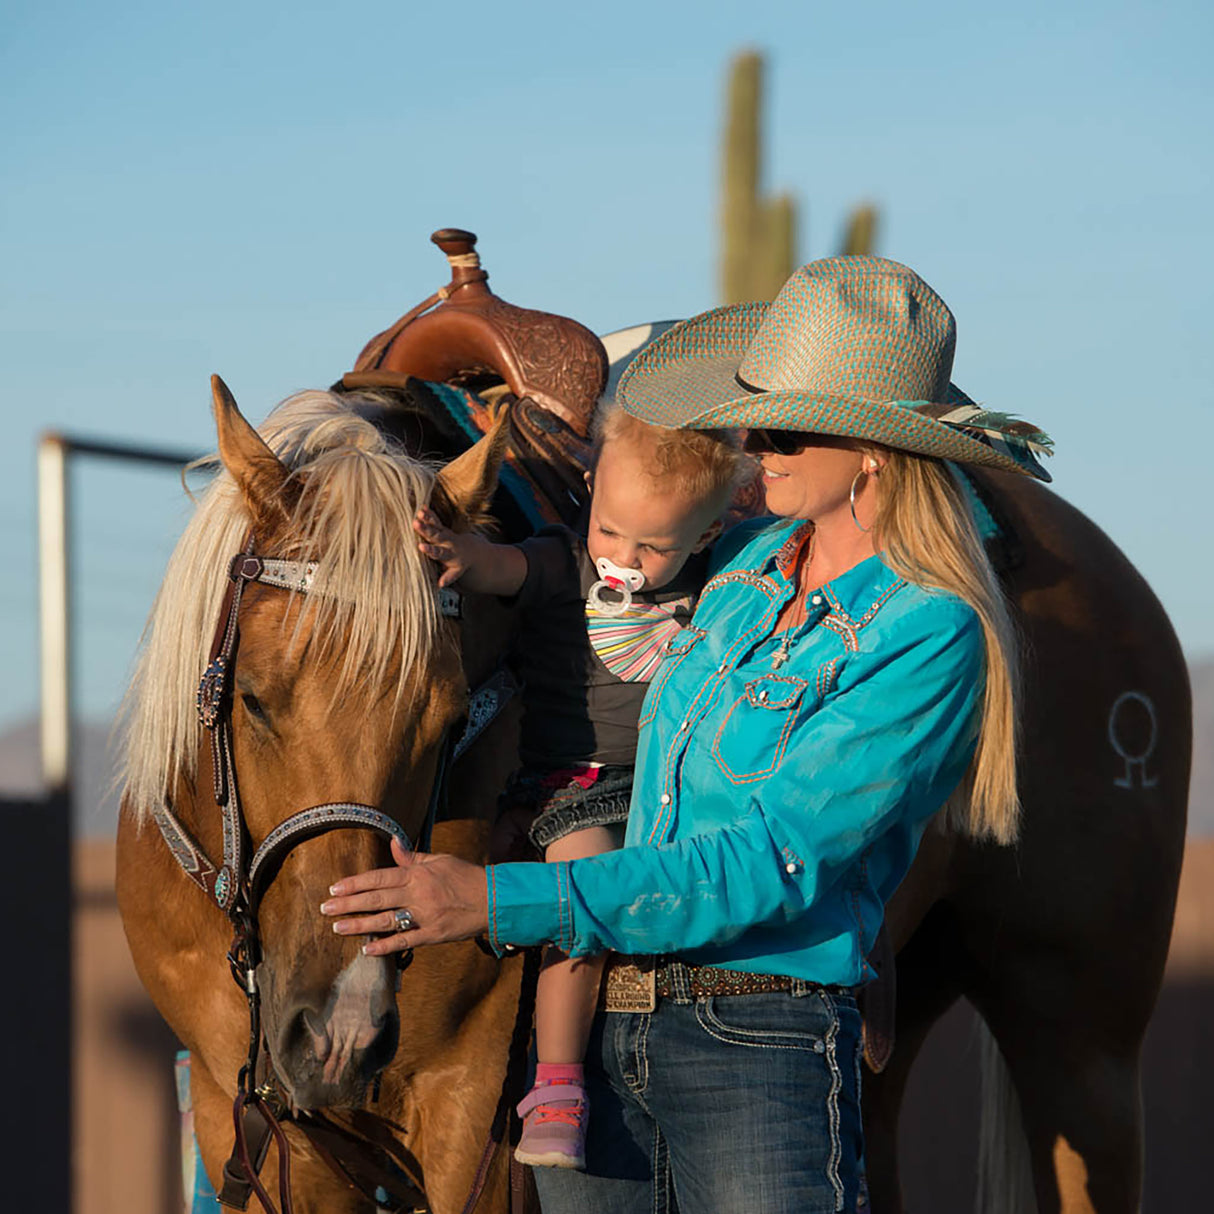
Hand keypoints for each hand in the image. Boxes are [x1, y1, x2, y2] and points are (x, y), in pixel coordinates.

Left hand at [320, 838, 489, 954]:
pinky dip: (385, 946)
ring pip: (386, 920)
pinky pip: (405, 941)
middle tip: (326, 908)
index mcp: (418, 874)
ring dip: (360, 925)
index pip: (380, 877)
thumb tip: (393, 843)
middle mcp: (418, 894)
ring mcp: (425, 915)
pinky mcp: (433, 934)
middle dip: (349, 903)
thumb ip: (413, 856)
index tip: (335, 887)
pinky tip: (367, 949)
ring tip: (337, 928)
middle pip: (377, 899)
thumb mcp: (440, 860)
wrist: (494, 899)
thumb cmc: (466, 877)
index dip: (356, 883)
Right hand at [414, 506, 478, 587]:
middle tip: (415, 524)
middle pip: (436, 536)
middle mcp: (447, 543)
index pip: (438, 552)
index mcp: (449, 555)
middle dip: (426, 530)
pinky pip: (436, 521)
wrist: (471, 550)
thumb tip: (440, 585)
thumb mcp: (456, 572)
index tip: (421, 546)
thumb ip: (448, 577)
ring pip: (435, 526)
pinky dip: (430, 514)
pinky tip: (422, 508)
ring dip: (427, 520)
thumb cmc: (460, 563)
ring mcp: (445, 534)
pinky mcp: (443, 528)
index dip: (430, 550)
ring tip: (418, 513)